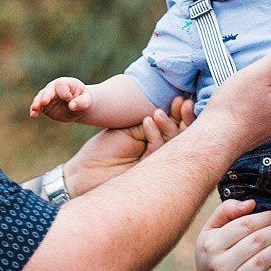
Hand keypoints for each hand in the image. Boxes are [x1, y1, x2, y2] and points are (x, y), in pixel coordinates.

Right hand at [30, 76, 92, 121]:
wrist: (78, 107)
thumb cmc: (83, 100)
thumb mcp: (86, 101)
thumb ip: (81, 103)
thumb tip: (72, 106)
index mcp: (66, 83)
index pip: (61, 85)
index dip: (64, 92)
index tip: (69, 99)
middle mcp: (54, 88)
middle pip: (48, 90)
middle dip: (46, 96)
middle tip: (43, 102)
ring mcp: (48, 97)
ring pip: (40, 98)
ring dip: (37, 103)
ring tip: (35, 109)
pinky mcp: (44, 106)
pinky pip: (38, 107)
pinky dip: (34, 111)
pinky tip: (33, 115)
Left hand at [63, 97, 194, 197]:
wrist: (86, 172)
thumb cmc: (103, 150)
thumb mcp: (128, 131)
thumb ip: (149, 124)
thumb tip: (169, 110)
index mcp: (155, 140)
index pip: (174, 126)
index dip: (180, 113)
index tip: (181, 97)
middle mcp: (159, 153)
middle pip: (181, 136)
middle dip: (184, 119)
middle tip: (183, 102)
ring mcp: (156, 163)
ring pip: (173, 144)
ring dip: (170, 125)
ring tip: (159, 112)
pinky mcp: (149, 172)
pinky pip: (158, 152)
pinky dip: (155, 135)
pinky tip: (148, 121)